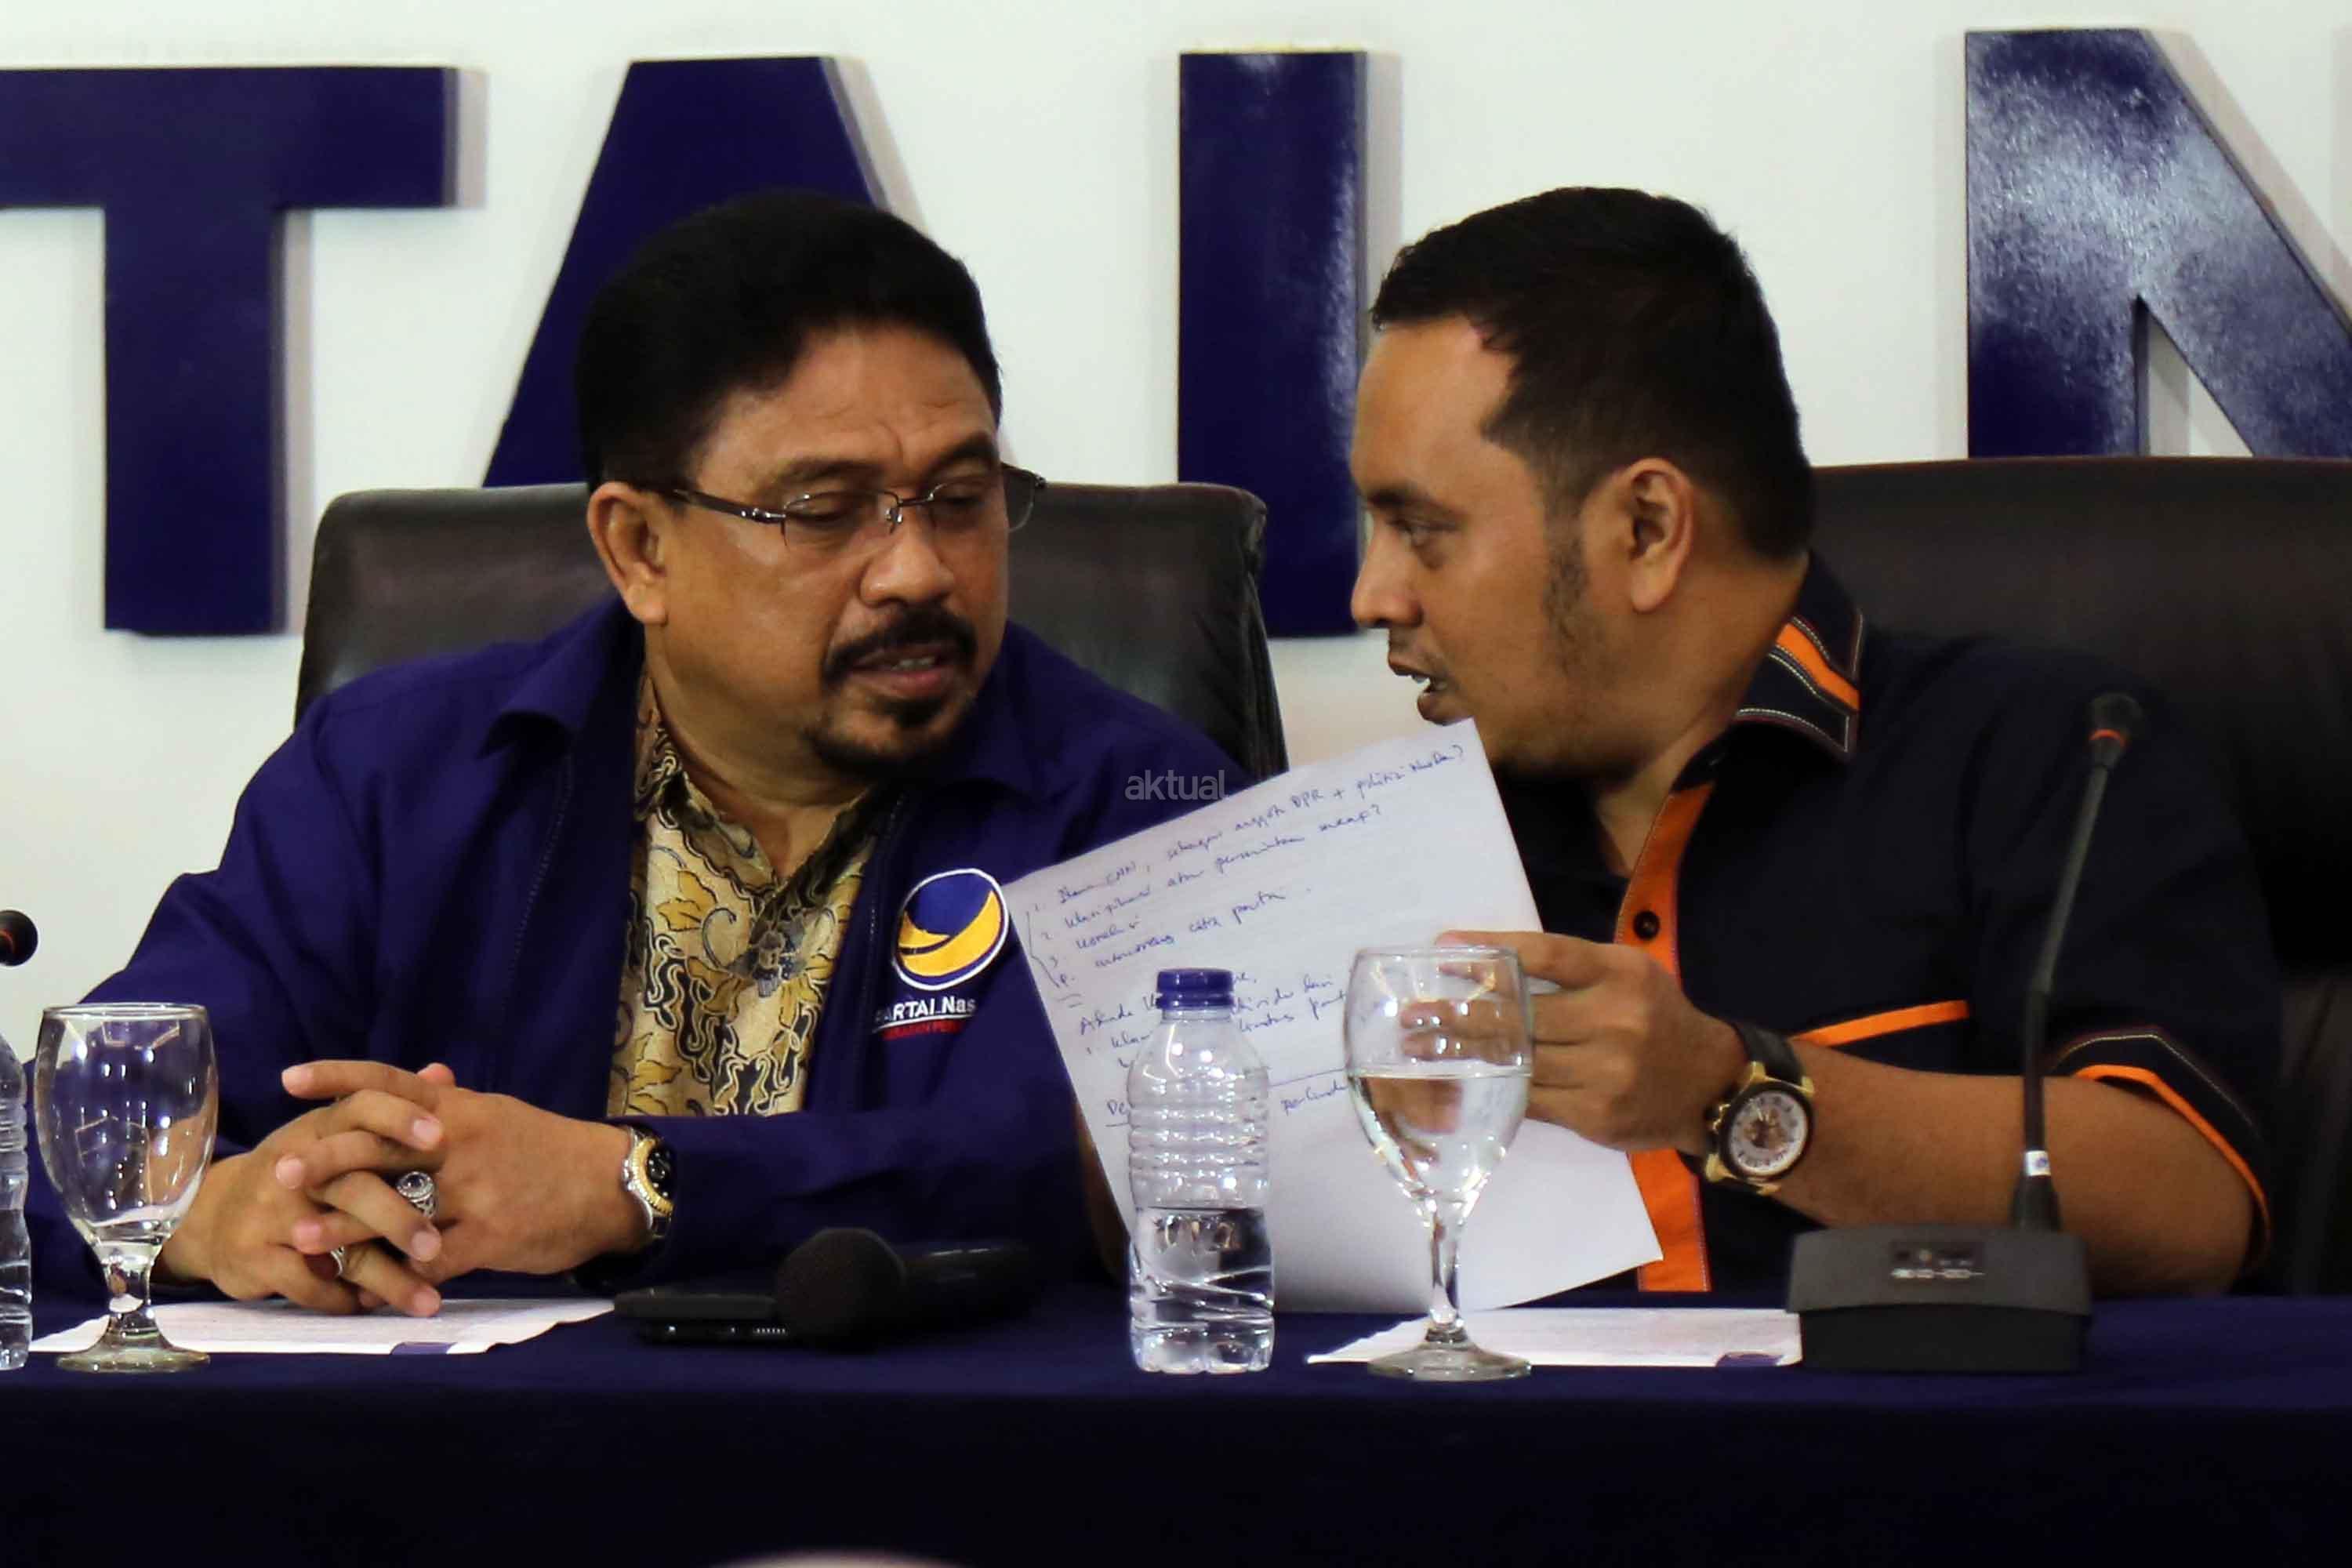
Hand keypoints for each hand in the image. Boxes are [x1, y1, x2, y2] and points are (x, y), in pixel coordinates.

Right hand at [160, 1089, 448, 1315]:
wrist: (213, 1216)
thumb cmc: (298, 1174)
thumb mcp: (334, 1135)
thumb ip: (390, 1112)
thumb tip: (444, 1073)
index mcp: (321, 1130)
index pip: (360, 1108)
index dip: (399, 1118)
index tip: (441, 1136)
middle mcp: (296, 1167)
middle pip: (354, 1188)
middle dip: (399, 1218)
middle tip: (437, 1247)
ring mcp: (272, 1214)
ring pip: (339, 1247)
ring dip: (387, 1279)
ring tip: (428, 1301)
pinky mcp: (256, 1256)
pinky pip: (307, 1284)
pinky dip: (343, 1300)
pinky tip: (374, 1309)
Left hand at [278, 1060, 641, 1283]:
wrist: (610, 1185)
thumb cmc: (549, 1150)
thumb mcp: (501, 1116)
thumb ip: (454, 1107)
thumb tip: (423, 1078)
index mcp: (460, 1110)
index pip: (391, 1083)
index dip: (339, 1077)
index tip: (289, 1079)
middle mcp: (461, 1145)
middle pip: (382, 1146)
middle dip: (328, 1159)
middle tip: (280, 1170)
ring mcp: (475, 1192)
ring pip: (397, 1209)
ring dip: (343, 1227)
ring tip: (298, 1238)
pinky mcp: (491, 1237)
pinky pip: (433, 1262)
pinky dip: (396, 1280)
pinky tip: (363, 1294)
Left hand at [1443, 929, 1747, 1154]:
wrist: (1710, 1085)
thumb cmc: (1656, 1019)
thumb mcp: (1628, 975)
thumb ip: (1571, 971)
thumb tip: (1489, 966)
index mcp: (1619, 973)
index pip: (1545, 954)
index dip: (1491, 950)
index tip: (1443, 949)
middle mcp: (1614, 1019)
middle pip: (1519, 1014)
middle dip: (1457, 1014)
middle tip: (1411, 1014)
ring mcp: (1605, 1072)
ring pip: (1518, 1061)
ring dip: (1463, 1056)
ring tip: (1421, 1049)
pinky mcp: (1595, 1114)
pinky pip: (1530, 1099)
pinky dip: (1493, 1088)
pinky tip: (1460, 1080)